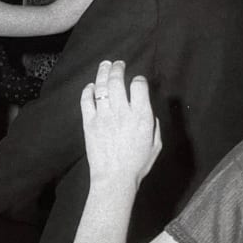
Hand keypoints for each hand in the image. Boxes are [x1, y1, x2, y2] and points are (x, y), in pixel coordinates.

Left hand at [80, 60, 161, 186]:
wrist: (114, 178)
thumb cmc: (138, 164)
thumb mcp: (156, 144)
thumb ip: (154, 124)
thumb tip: (149, 112)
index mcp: (142, 116)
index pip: (139, 86)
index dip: (139, 80)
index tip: (138, 81)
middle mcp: (122, 112)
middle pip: (117, 81)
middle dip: (118, 68)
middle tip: (118, 63)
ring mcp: (103, 116)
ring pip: (101, 87)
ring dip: (103, 73)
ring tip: (105, 65)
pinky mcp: (89, 123)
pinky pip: (86, 101)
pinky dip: (88, 90)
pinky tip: (91, 86)